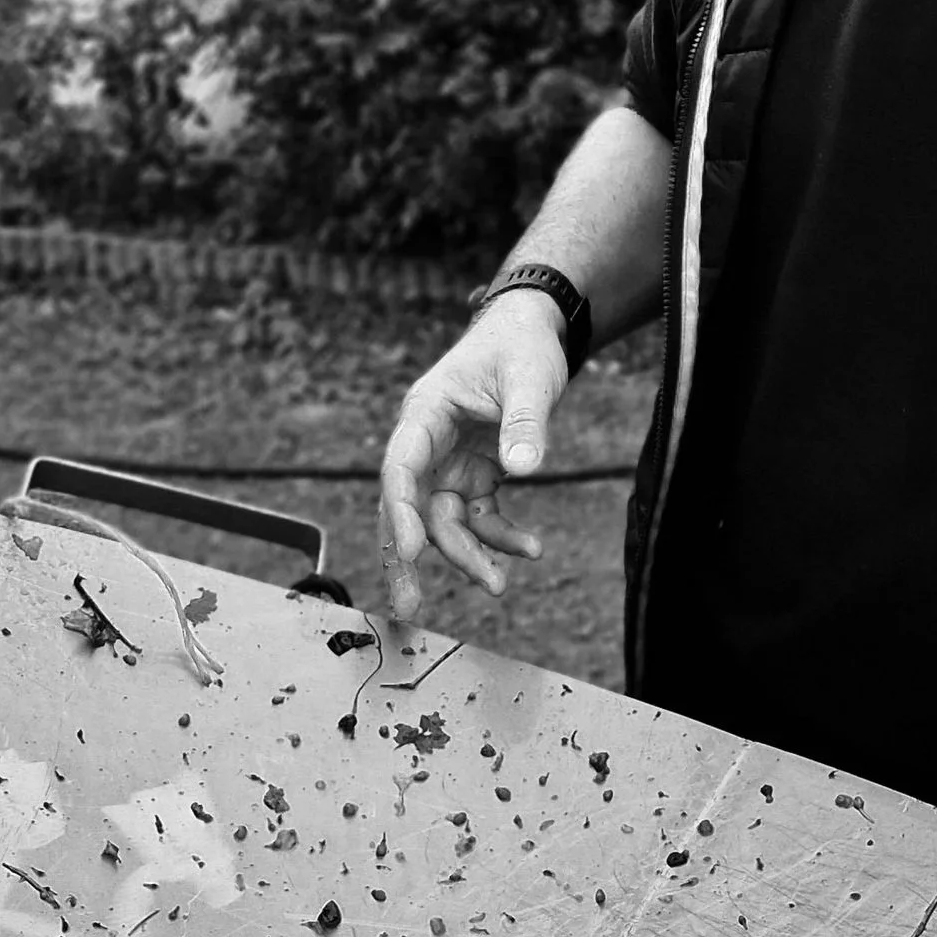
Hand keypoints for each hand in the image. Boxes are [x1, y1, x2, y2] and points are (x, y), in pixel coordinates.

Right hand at [378, 293, 570, 621]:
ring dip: (467, 555)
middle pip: (409, 507)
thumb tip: (523, 468)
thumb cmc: (522, 343)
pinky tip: (529, 548)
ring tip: (497, 585)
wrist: (534, 328)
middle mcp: (430, 442)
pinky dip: (499, 536)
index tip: (412, 553)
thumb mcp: (530, 375)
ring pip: (444, 521)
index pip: (401, 469)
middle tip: (409, 607)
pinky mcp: (476, 472)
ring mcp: (451, 461)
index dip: (401, 513)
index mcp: (426, 412)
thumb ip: (525, 420)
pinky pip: (478, 515)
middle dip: (408, 558)